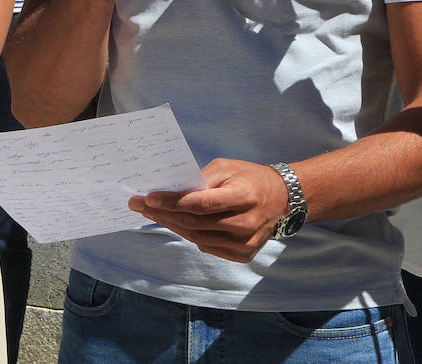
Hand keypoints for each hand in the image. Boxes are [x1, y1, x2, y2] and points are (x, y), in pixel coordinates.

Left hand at [129, 158, 288, 262]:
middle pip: (194, 222)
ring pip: (197, 237)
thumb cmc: (249, 177)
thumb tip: (170, 190)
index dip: (171, 202)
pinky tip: (173, 223)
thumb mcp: (226, 167)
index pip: (200, 203)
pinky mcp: (243, 254)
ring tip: (151, 213)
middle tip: (138, 205)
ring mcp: (245, 243)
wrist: (282, 199)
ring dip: (170, 224)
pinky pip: (206, 246)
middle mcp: (245, 224)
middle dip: (162, 213)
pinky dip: (188, 234)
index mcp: (243, 197)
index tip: (147, 197)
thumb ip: (200, 179)